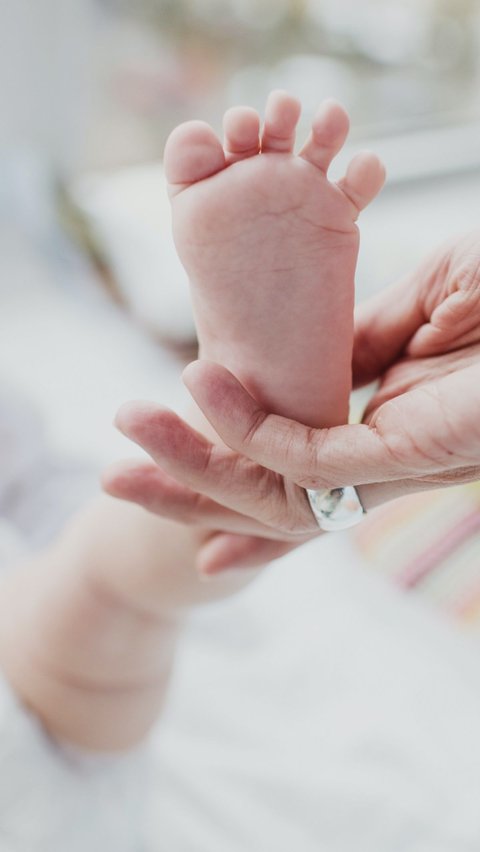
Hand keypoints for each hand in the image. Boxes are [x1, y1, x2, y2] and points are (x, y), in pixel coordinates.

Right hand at [105, 231, 479, 573]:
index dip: (223, 472)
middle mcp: (381, 454)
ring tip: (130, 444)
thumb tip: (296, 358)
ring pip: (275, 494)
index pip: (285, 463)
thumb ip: (353, 338)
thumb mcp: (418, 301)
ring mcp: (394, 459)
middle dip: (186, 492)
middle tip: (115, 477)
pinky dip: (251, 434)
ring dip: (195, 470)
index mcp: (381, 418)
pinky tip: (204, 397)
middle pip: (266, 496)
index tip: (167, 465)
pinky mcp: (410, 452)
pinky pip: (312, 462)